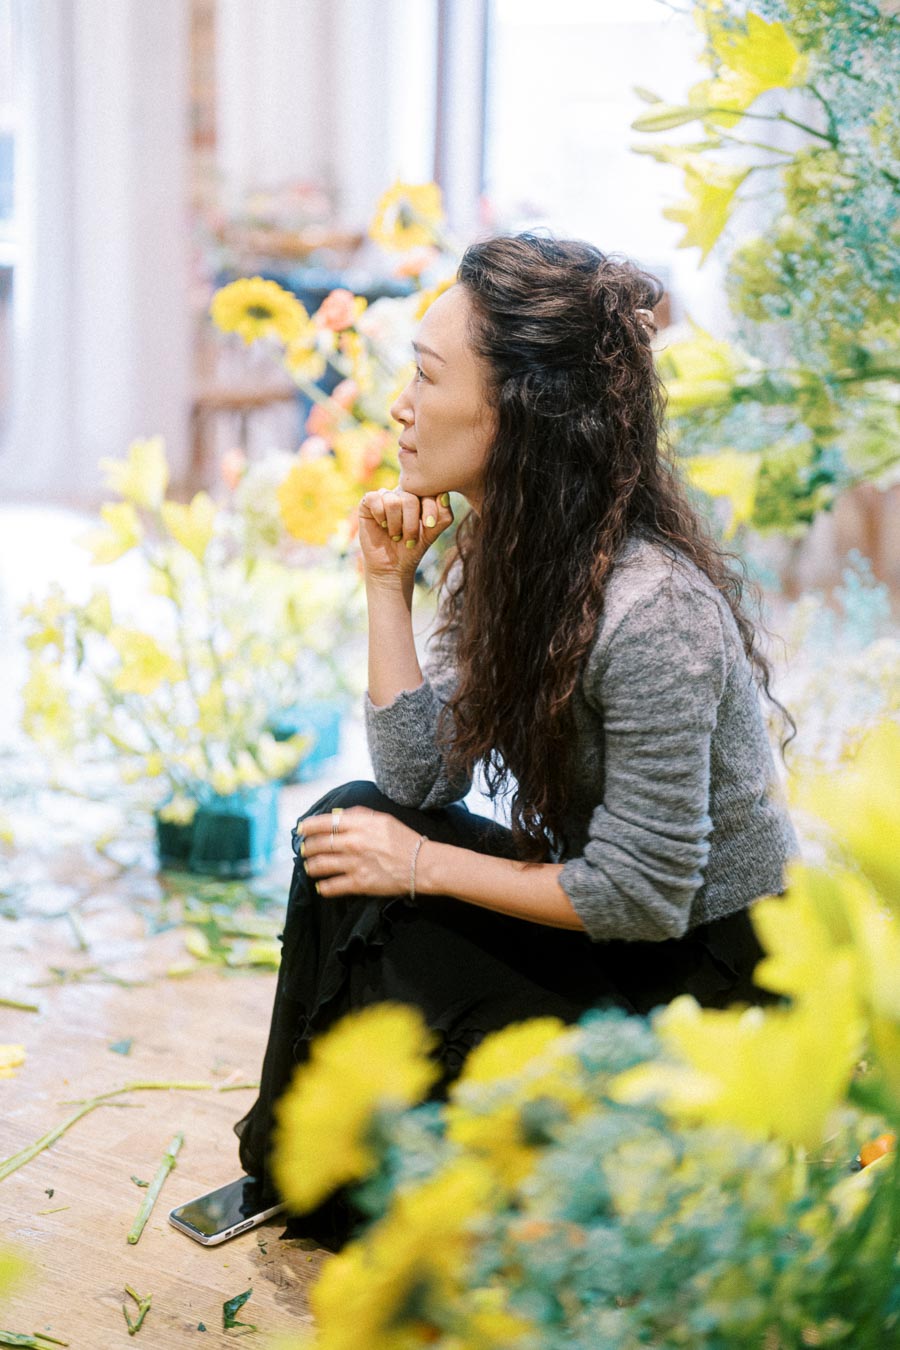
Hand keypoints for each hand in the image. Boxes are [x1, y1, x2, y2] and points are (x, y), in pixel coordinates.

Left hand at [296, 806, 426, 898]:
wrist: (421, 864)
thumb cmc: (404, 839)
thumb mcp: (383, 819)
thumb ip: (359, 815)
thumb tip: (338, 815)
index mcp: (359, 824)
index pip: (324, 822)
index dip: (308, 826)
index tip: (301, 829)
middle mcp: (353, 843)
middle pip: (318, 844)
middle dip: (306, 848)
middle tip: (303, 850)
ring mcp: (354, 864)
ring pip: (321, 865)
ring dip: (311, 866)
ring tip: (309, 867)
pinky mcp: (359, 883)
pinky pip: (333, 886)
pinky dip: (323, 887)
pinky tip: (320, 887)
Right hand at [358, 487, 453, 586]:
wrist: (392, 566)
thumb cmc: (413, 548)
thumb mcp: (432, 533)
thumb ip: (443, 516)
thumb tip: (444, 496)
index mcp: (420, 495)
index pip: (428, 490)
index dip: (430, 509)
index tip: (429, 527)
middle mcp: (402, 492)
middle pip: (410, 499)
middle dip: (410, 525)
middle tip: (409, 539)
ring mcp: (385, 495)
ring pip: (392, 502)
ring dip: (395, 525)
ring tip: (394, 535)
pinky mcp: (368, 501)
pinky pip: (375, 499)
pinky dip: (380, 516)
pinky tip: (382, 525)